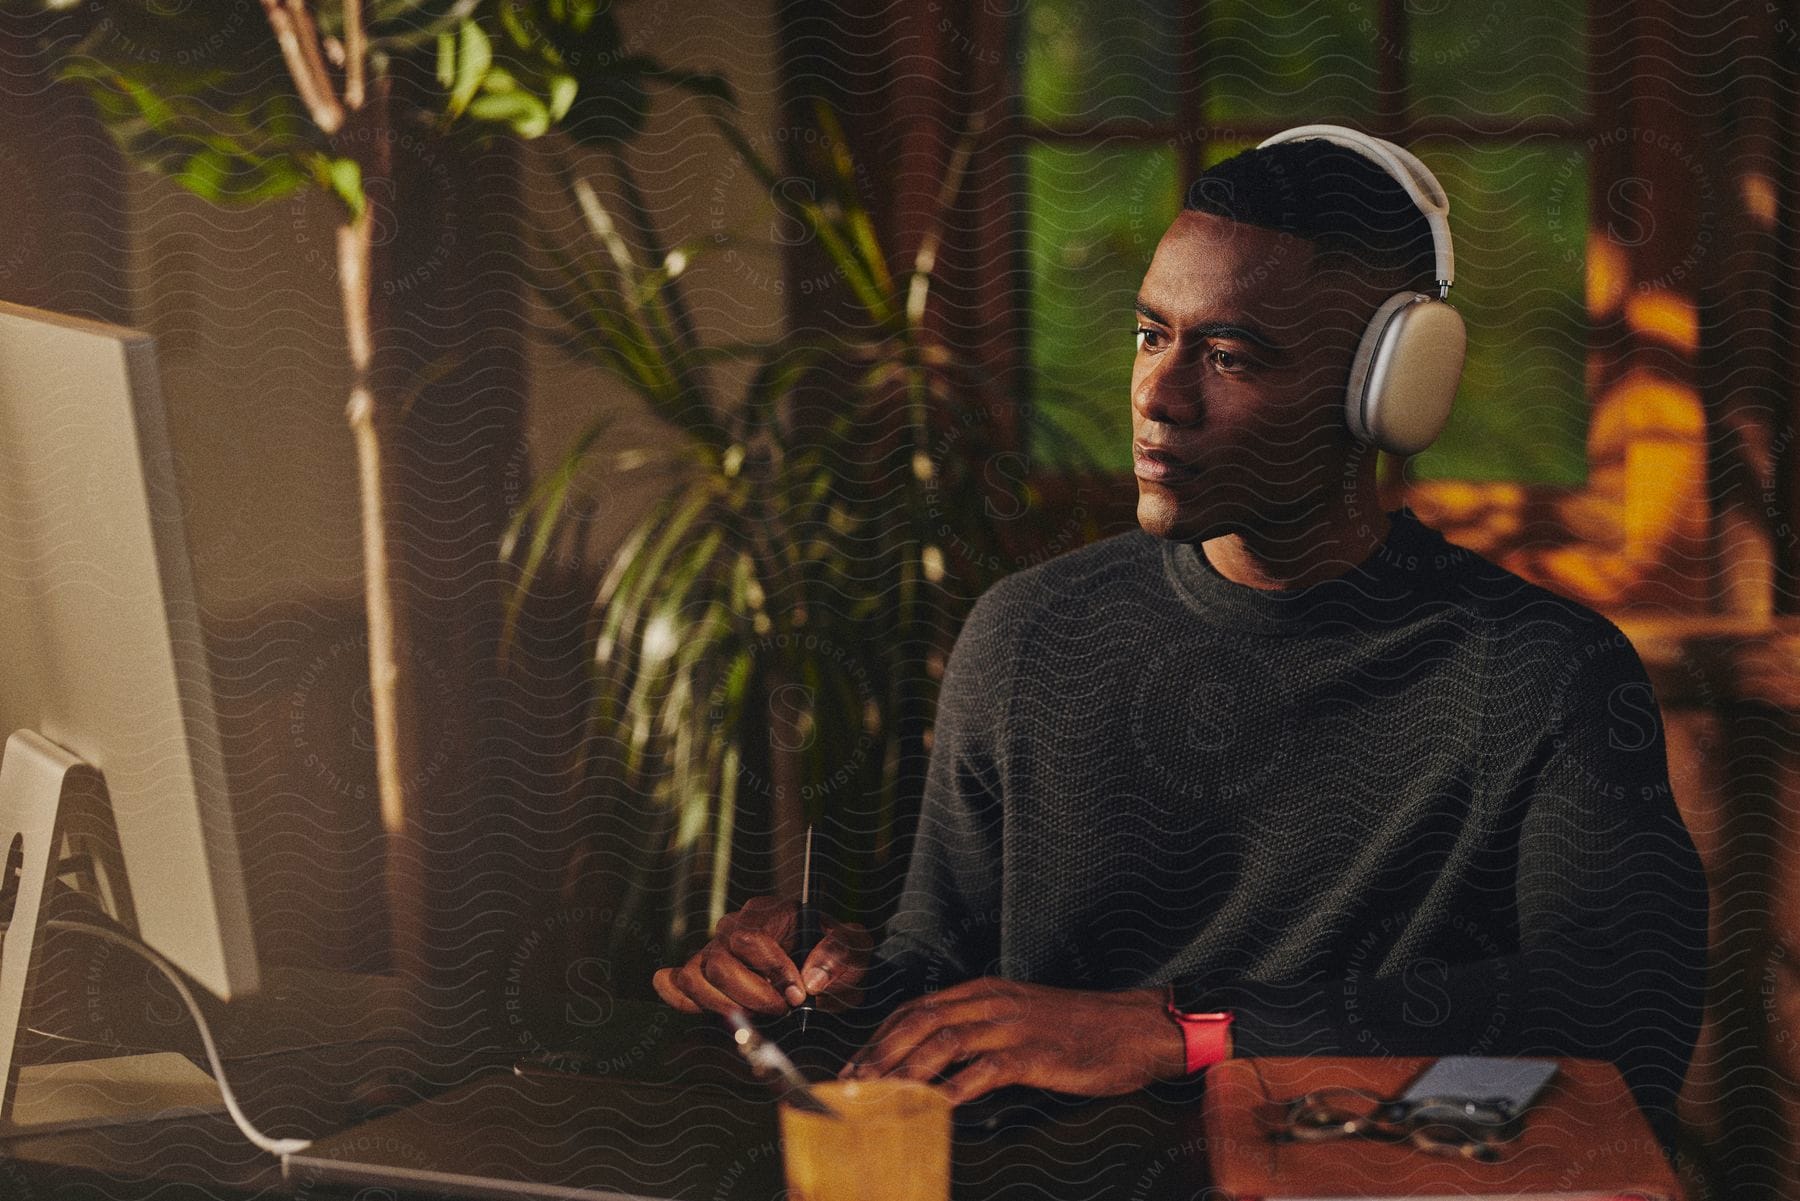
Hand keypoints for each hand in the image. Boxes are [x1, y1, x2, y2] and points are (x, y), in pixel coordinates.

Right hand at [651, 895, 871, 1017]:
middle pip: (718, 961)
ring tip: (756, 1015)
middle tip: (782, 1010)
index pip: (750, 938)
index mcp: (770, 913)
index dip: (770, 970)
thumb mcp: (855, 949)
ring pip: (693, 976)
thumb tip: (811, 979)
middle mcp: (735, 928)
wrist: (829, 973)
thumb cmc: (839, 956)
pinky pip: (676, 983)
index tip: (797, 995)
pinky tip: (703, 1008)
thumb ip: (840, 954)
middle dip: (750, 994)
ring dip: (722, 1005)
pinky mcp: (704, 976)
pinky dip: (679, 998)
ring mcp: (715, 951)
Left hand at [837, 978, 1188, 1104]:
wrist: (1135, 1027)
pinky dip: (953, 1087)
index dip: (880, 1034)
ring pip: (942, 1041)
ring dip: (904, 1069)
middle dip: (879, 1051)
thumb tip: (940, 1058)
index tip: (855, 1061)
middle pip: (919, 1020)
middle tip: (852, 1082)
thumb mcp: (1021, 1016)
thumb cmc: (1080, 1027)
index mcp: (985, 991)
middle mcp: (992, 1002)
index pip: (916, 1007)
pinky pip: (984, 1069)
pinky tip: (934, 1107)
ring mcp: (1013, 1026)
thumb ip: (981, 1028)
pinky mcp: (1034, 1053)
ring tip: (879, 1094)